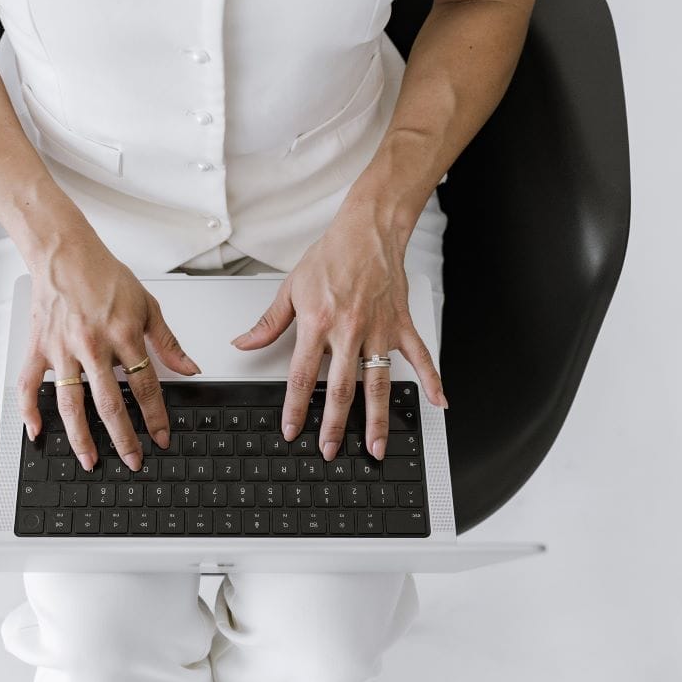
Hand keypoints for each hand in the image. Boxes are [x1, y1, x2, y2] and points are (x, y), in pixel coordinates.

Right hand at [15, 223, 200, 472]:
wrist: (65, 253)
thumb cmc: (104, 277)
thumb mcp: (147, 306)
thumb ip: (168, 343)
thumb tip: (190, 369)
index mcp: (123, 335)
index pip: (144, 386)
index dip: (155, 417)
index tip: (161, 438)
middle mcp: (92, 345)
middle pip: (110, 404)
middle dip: (123, 439)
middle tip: (133, 462)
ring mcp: (61, 349)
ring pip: (70, 403)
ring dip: (81, 437)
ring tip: (90, 461)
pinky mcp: (37, 347)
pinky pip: (28, 385)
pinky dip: (29, 412)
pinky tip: (37, 433)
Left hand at [229, 208, 446, 461]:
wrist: (367, 230)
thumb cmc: (330, 257)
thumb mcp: (290, 289)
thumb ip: (268, 323)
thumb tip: (242, 343)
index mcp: (317, 324)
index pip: (300, 376)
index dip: (294, 407)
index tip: (291, 430)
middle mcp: (348, 331)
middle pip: (340, 389)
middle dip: (333, 425)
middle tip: (329, 451)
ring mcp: (378, 330)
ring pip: (377, 384)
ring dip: (375, 419)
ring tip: (374, 447)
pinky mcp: (400, 325)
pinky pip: (420, 357)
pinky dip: (432, 380)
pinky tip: (438, 403)